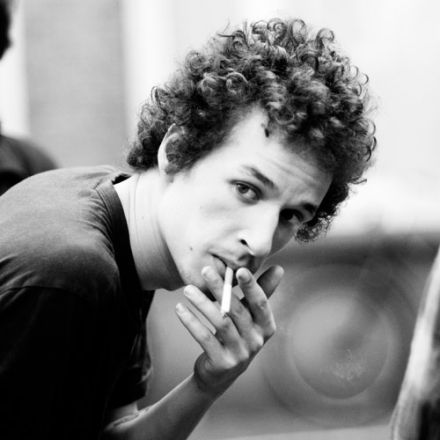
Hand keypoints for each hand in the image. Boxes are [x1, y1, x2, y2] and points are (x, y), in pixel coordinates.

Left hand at [175, 264, 283, 396]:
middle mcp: (257, 341)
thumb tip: (279, 268)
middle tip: (205, 270)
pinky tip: (180, 309)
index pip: (260, 303)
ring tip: (187, 289)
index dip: (252, 286)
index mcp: (266, 326)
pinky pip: (205, 338)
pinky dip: (191, 322)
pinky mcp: (222, 363)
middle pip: (237, 310)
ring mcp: (240, 354)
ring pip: (220, 323)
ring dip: (202, 303)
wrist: (220, 374)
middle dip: (220, 288)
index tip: (240, 269)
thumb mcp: (250, 316)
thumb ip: (261, 292)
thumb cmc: (237, 334)